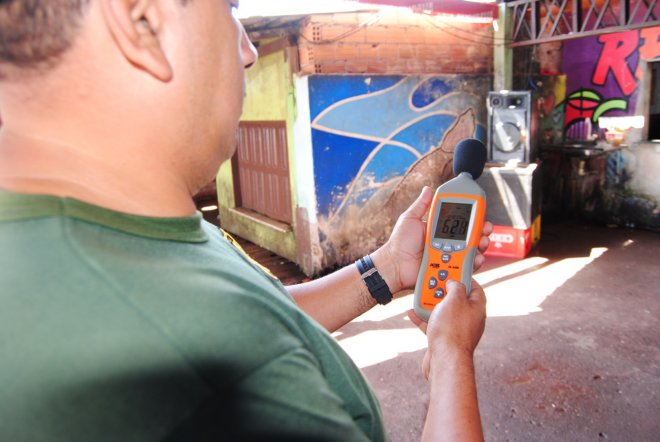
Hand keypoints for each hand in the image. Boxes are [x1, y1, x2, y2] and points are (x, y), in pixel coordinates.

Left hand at [374, 186, 492, 293]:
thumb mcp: (410, 219)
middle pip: (470, 239)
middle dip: (482, 234)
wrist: (394, 264)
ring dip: (481, 247)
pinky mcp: (449, 271)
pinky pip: (464, 268)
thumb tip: (428, 189)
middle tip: (486, 230)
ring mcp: (449, 258)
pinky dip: (473, 264)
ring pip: (471, 253)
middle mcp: (446, 245)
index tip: (481, 217)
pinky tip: (477, 258)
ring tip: (483, 243)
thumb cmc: (399, 243)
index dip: (472, 221)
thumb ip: (421, 205)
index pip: (460, 225)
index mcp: (439, 232)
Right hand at [408, 279, 485, 378]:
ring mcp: (457, 329)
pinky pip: (433, 324)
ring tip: (420, 297)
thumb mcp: (454, 298)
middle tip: (432, 284)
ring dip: (430, 304)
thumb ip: (455, 286)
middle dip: (443, 291)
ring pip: (443, 312)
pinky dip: (423, 318)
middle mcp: (469, 318)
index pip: (474, 287)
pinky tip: (412, 313)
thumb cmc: (452, 329)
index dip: (463, 277)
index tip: (452, 271)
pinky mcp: (444, 339)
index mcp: (477, 307)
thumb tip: (453, 282)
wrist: (445, 360)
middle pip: (456, 299)